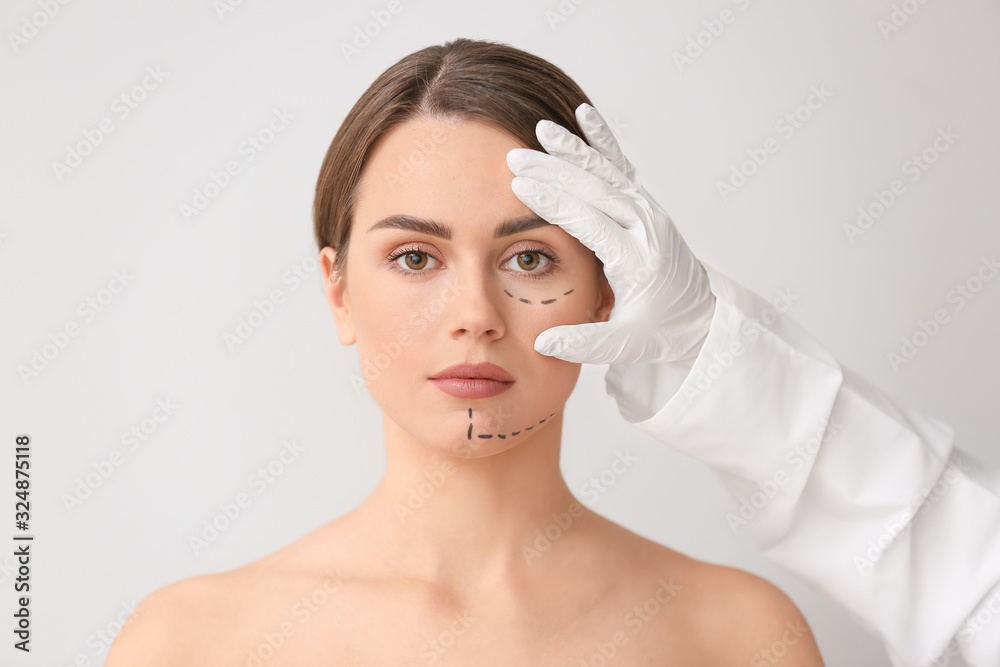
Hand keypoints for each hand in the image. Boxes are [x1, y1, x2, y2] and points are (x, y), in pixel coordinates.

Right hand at [505, 103, 715, 365]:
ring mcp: (649, 212)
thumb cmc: (661, 332)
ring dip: (573, 151)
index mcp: (637, 260)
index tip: (521, 186)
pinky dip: (603, 141)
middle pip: (595, 190)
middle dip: (555, 171)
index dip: (554, 203)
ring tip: (540, 131)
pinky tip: (584, 116)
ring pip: (607, 172)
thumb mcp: (625, 346)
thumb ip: (585, 344)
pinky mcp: (648, 206)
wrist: (703, 319)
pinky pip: (622, 168)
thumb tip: (543, 343)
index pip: (589, 222)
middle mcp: (646, 228)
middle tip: (515, 157)